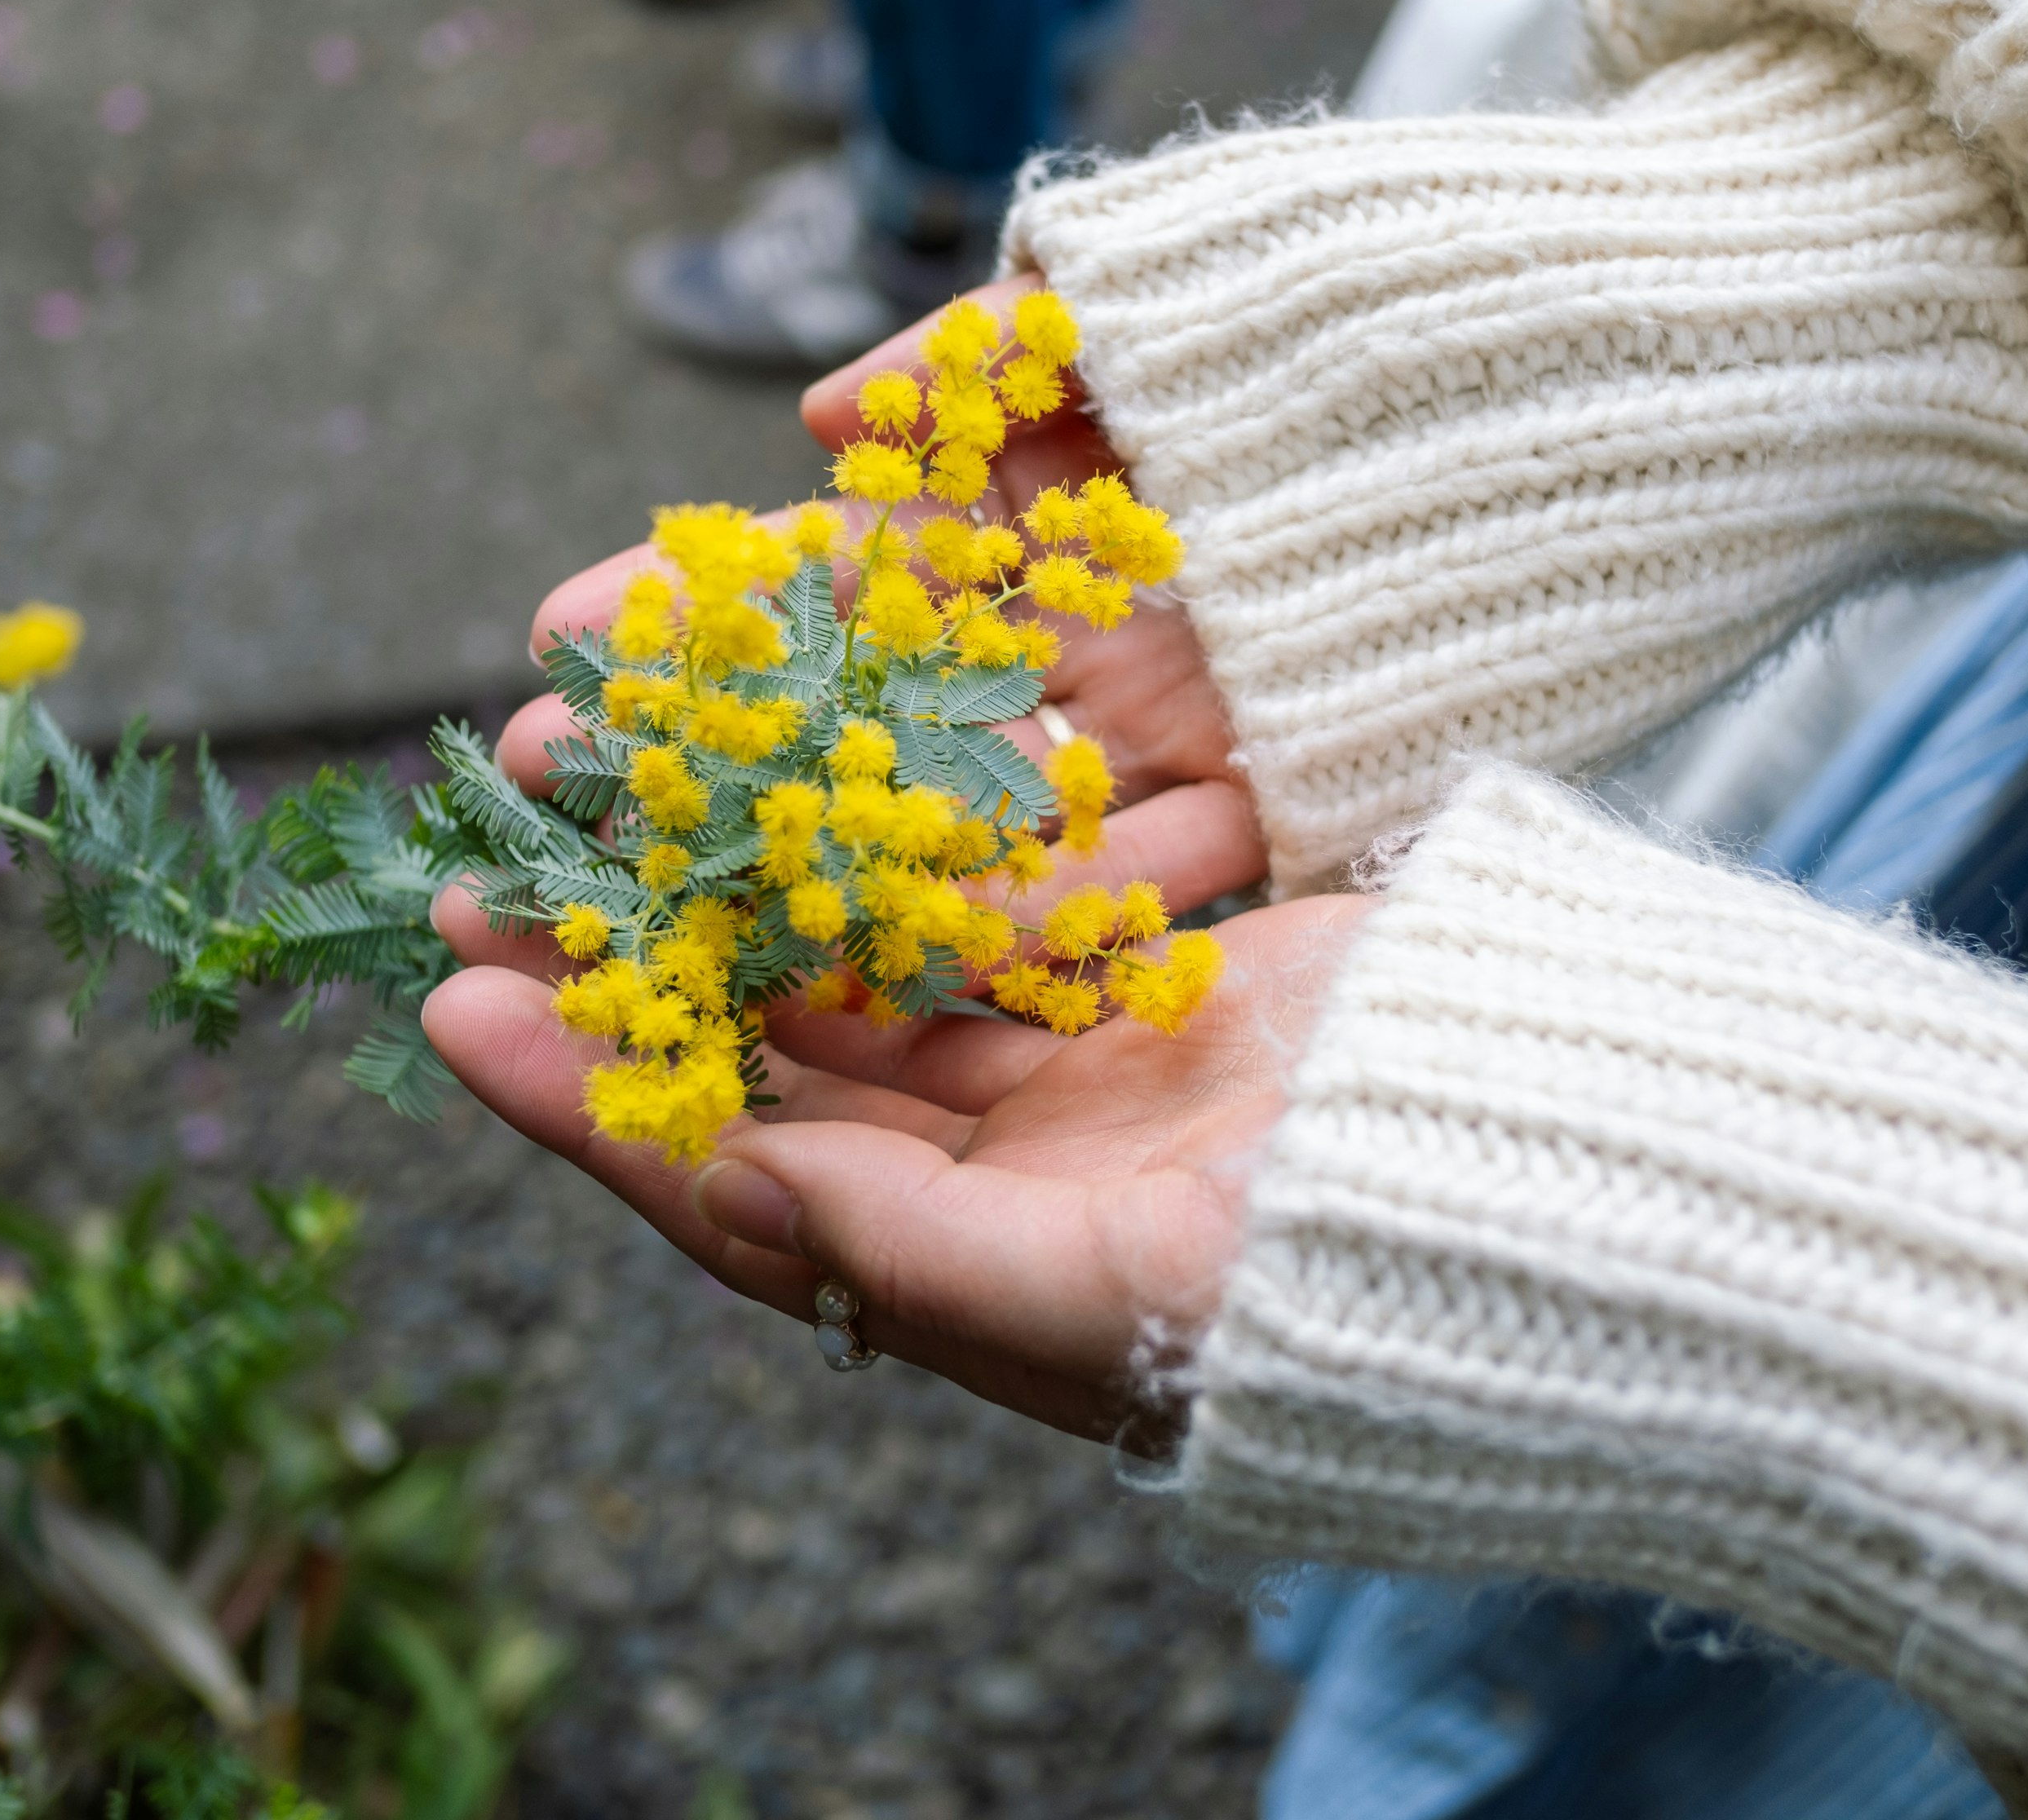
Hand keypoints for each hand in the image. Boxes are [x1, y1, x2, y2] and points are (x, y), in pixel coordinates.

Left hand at [422, 273, 1351, 1443]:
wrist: (1570, 1169)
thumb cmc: (1349, 1272)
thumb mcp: (1115, 1294)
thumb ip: (904, 1251)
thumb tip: (715, 1186)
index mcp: (959, 1272)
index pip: (730, 1186)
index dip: (588, 1102)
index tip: (458, 1010)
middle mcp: (987, 1168)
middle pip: (759, 1053)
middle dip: (625, 961)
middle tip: (483, 866)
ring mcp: (1063, 1056)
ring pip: (847, 945)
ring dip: (728, 861)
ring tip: (607, 770)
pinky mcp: (1140, 954)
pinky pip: (971, 874)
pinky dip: (881, 805)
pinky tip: (793, 733)